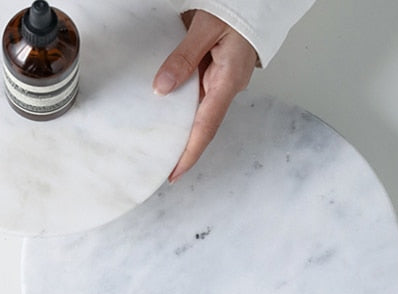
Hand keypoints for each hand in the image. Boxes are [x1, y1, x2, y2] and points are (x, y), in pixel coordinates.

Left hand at [153, 11, 257, 182]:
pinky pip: (197, 96)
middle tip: (157, 165)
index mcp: (228, 80)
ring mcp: (223, 81)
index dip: (189, 154)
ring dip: (179, 128)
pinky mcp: (217, 73)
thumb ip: (183, 57)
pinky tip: (164, 113)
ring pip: (197, 112)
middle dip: (181, 148)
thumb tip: (162, 87)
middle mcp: (227, 86)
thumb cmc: (241, 7)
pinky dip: (180, 107)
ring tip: (156, 145)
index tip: (174, 173)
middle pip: (200, 126)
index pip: (206, 128)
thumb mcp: (206, 27)